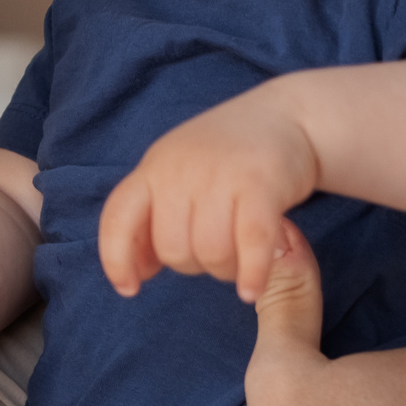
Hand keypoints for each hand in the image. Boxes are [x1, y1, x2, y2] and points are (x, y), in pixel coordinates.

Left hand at [97, 80, 319, 301]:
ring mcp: (219, 172)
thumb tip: (137, 272)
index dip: (116, 258)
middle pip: (172, 248)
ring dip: (227, 269)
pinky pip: (249, 242)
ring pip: (210, 252)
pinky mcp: (261, 182)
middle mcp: (180, 167)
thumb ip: (156, 218)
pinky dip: (250, 272)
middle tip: (221, 251)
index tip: (130, 288)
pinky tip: (250, 290)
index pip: (118, 218)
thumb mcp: (181, 175)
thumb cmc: (232, 157)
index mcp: (154, 167)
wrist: (289, 115)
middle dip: (195, 265)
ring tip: (243, 257)